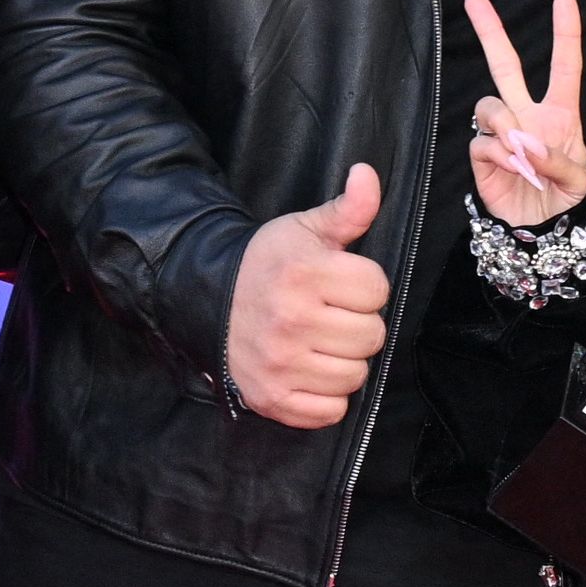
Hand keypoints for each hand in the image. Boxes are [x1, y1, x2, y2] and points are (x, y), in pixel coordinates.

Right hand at [228, 166, 393, 428]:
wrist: (208, 302)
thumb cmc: (267, 265)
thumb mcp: (305, 229)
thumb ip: (348, 209)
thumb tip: (368, 175)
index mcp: (304, 274)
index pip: (377, 289)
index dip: (364, 285)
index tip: (340, 284)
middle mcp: (291, 320)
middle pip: (372, 335)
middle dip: (357, 323)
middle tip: (330, 315)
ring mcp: (280, 363)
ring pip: (356, 375)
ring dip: (345, 361)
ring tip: (320, 342)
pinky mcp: (273, 398)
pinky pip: (332, 410)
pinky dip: (327, 396)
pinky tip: (310, 370)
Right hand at [462, 0, 585, 223]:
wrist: (543, 233)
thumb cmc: (569, 202)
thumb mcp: (580, 183)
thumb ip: (557, 161)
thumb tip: (525, 142)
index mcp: (561, 113)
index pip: (565, 62)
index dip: (565, 24)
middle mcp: (528, 114)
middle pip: (505, 63)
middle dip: (488, 27)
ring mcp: (503, 132)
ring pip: (489, 105)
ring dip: (508, 129)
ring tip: (526, 160)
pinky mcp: (482, 153)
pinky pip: (482, 140)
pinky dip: (499, 155)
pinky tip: (515, 172)